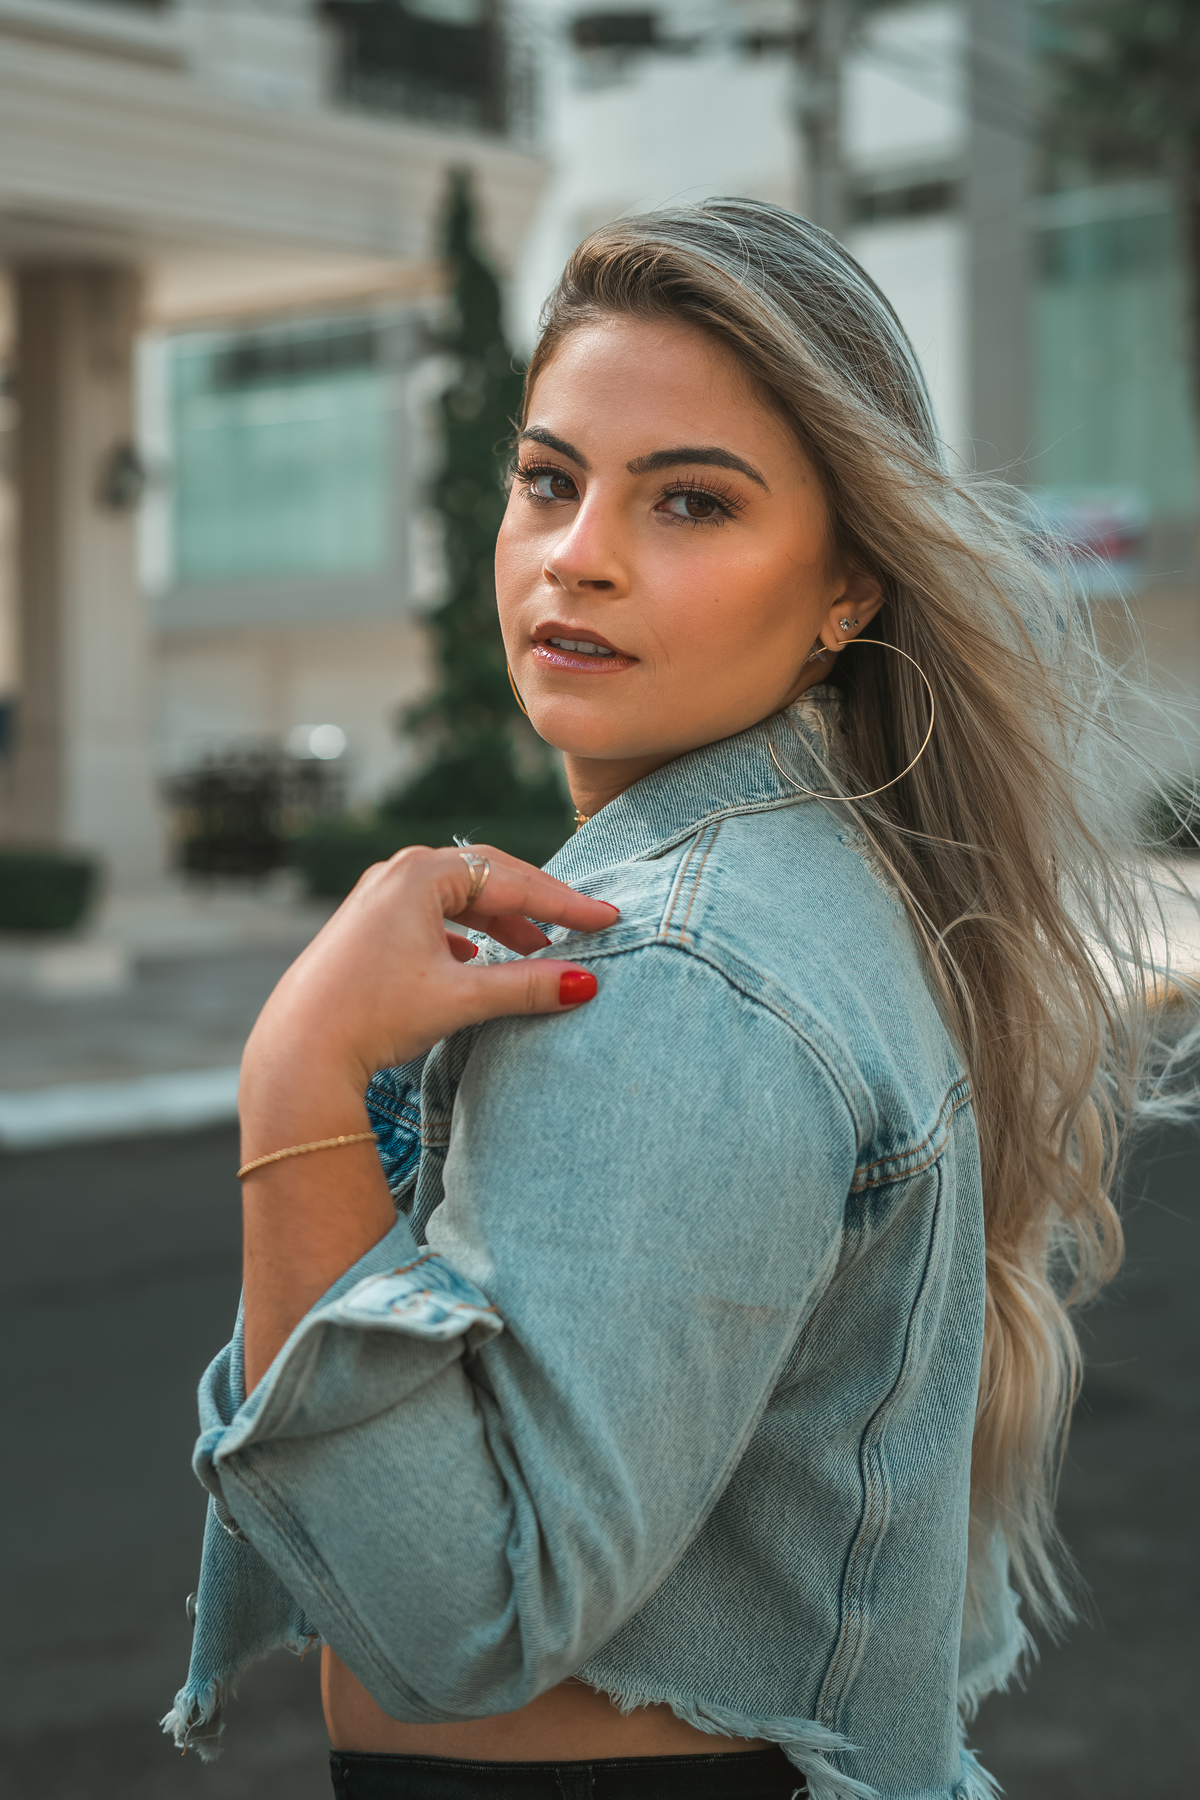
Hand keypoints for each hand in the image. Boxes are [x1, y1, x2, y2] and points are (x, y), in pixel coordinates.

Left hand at [239, 845, 617, 1140]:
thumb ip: (526, 987)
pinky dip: (467, 934)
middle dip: (536, 905)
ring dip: (501, 922)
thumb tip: (585, 984)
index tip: (605, 919)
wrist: (300, 1049)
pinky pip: (433, 916)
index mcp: (419, 874)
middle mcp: (396, 874)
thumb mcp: (460, 998)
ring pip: (459, 898)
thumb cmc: (372, 1015)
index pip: (511, 880)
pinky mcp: (369, 926)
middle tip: (582, 927)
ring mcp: (378, 897)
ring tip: (536, 952)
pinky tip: (477, 959)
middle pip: (487, 878)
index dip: (564, 902)